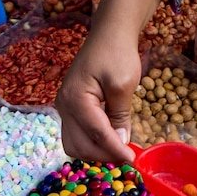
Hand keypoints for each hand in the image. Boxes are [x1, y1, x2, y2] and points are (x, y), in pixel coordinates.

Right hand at [56, 33, 141, 162]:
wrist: (108, 34)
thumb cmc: (117, 54)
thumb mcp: (123, 85)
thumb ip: (120, 116)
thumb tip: (120, 142)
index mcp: (76, 99)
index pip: (96, 134)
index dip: (115, 150)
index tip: (132, 161)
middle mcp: (63, 106)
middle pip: (79, 146)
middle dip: (103, 155)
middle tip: (127, 156)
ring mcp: (63, 108)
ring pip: (74, 145)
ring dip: (95, 153)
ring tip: (118, 150)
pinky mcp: (69, 109)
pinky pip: (76, 136)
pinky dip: (91, 144)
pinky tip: (109, 141)